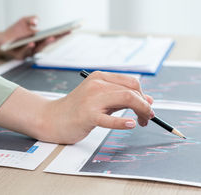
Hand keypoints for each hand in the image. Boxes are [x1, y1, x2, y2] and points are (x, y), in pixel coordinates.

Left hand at [0, 16, 63, 58]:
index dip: (61, 33)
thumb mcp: (23, 21)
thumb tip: (36, 22)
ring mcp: (30, 51)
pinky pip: (26, 52)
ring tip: (51, 37)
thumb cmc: (14, 31)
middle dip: (56, 38)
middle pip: (48, 43)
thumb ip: (31, 19)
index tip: (70, 29)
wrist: (0, 40)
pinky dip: (29, 47)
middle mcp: (37, 46)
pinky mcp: (21, 56)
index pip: (53, 35)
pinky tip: (31, 43)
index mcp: (40, 38)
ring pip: (39, 48)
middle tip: (63, 33)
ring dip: (45, 43)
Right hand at [0, 71, 153, 143]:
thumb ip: (122, 98)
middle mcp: (96, 84)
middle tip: (147, 117)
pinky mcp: (87, 115)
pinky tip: (131, 124)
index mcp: (100, 77)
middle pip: (131, 90)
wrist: (52, 119)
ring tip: (141, 122)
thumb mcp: (101, 99)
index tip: (146, 107)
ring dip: (140, 111)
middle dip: (145, 105)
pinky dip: (123, 122)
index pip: (131, 81)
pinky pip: (109, 119)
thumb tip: (149, 101)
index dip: (143, 94)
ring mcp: (91, 99)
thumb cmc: (77, 109)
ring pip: (126, 99)